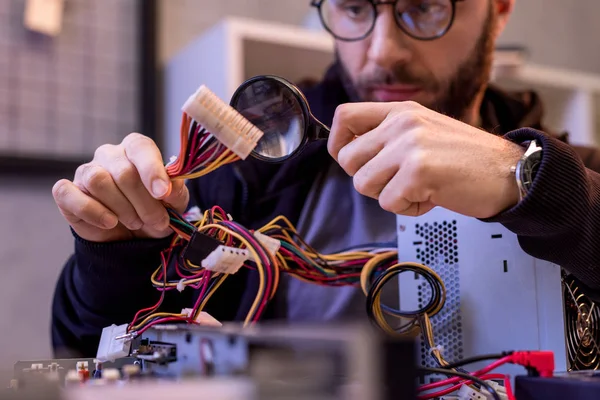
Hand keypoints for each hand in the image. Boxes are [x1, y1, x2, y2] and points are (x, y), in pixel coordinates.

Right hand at [52, 133, 189, 241]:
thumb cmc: (155, 211)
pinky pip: (68, 194)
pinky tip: (110, 223)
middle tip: (156, 220)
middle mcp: (109, 155)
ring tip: (135, 221)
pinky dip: (92, 212)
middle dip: (144, 202)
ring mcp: (86, 172)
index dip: (152, 170)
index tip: (163, 193)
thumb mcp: (174, 203)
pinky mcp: (67, 193)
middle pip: (123, 172)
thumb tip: (170, 187)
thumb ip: (175, 191)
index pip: (140, 147)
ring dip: (122, 208)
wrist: (132, 239)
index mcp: (135, 149)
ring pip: (98, 181)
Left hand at [328, 102, 524, 218]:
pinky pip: (388, 203)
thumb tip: (348, 153)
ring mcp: (409, 145)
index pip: (344, 116)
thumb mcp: (424, 131)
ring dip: (389, 195)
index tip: (353, 161)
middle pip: (347, 160)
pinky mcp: (418, 171)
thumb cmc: (467, 158)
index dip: (338, 144)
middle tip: (398, 181)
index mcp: (401, 110)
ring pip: (363, 184)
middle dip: (368, 179)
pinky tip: (432, 196)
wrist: (510, 172)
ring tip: (420, 187)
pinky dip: (409, 208)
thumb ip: (389, 136)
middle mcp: (402, 122)